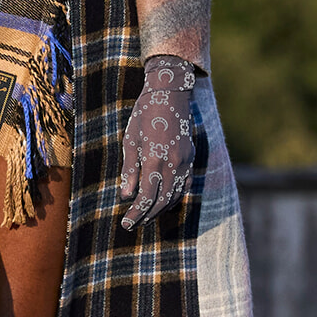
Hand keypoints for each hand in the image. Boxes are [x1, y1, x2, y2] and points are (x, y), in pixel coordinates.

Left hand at [119, 55, 196, 229]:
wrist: (171, 92)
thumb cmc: (145, 113)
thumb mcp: (130, 139)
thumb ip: (130, 169)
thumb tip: (126, 196)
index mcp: (155, 158)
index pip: (146, 197)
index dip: (136, 213)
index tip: (126, 224)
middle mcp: (173, 163)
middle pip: (161, 201)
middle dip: (146, 216)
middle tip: (132, 225)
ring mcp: (185, 161)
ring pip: (174, 196)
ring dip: (159, 210)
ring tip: (145, 217)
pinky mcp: (190, 158)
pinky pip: (184, 185)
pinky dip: (174, 198)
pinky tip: (163, 202)